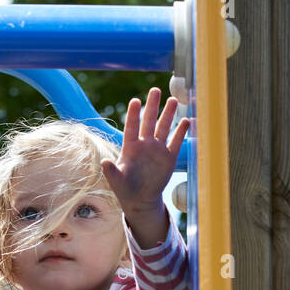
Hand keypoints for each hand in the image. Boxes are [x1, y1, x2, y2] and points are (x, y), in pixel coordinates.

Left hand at [101, 86, 190, 214]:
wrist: (141, 199)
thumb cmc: (125, 189)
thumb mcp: (117, 181)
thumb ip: (111, 171)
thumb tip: (103, 162)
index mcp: (130, 147)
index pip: (131, 127)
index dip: (133, 114)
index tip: (135, 101)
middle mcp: (144, 144)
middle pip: (149, 121)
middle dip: (152, 106)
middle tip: (156, 90)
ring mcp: (157, 149)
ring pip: (163, 128)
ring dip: (168, 114)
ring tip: (173, 100)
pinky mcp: (169, 158)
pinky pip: (176, 142)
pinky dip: (181, 132)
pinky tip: (186, 120)